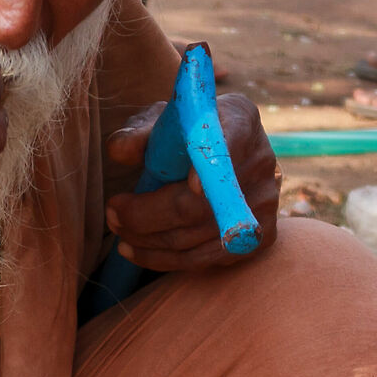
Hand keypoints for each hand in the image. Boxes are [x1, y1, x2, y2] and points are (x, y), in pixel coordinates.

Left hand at [102, 92, 281, 270]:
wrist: (219, 158)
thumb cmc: (181, 137)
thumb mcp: (159, 124)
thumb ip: (138, 133)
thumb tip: (119, 150)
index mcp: (238, 117)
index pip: (231, 137)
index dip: (213, 161)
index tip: (190, 183)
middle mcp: (260, 160)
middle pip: (202, 203)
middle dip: (147, 214)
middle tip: (112, 212)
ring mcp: (265, 202)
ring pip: (197, 236)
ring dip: (147, 240)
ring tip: (117, 229)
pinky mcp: (260, 236)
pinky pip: (205, 258)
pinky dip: (163, 259)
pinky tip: (135, 249)